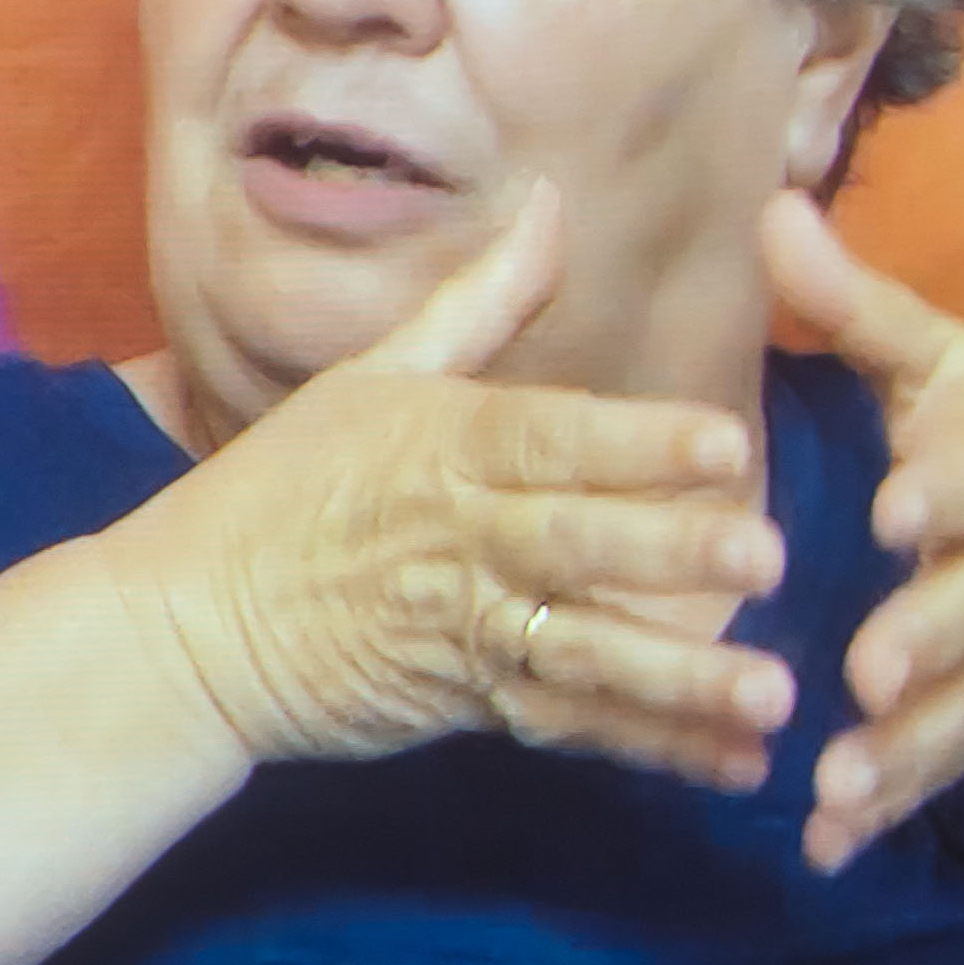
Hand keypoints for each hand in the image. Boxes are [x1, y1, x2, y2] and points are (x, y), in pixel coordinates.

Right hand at [109, 180, 796, 788]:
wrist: (189, 628)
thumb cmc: (282, 488)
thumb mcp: (369, 377)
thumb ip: (479, 303)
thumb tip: (552, 202)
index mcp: (442, 446)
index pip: (549, 438)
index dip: (637, 442)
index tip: (723, 442)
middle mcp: (461, 539)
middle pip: (577, 543)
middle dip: (670, 551)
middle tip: (769, 554)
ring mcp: (465, 630)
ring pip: (585, 653)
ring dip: (681, 677)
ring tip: (774, 693)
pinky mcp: (470, 706)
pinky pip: (574, 728)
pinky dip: (656, 747)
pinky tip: (739, 762)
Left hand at [760, 190, 963, 871]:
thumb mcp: (962, 366)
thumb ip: (862, 307)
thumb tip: (769, 207)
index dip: (945, 490)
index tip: (896, 508)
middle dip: (929, 637)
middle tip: (872, 670)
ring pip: (962, 701)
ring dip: (902, 749)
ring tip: (839, 786)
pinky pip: (946, 763)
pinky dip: (892, 806)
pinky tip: (829, 847)